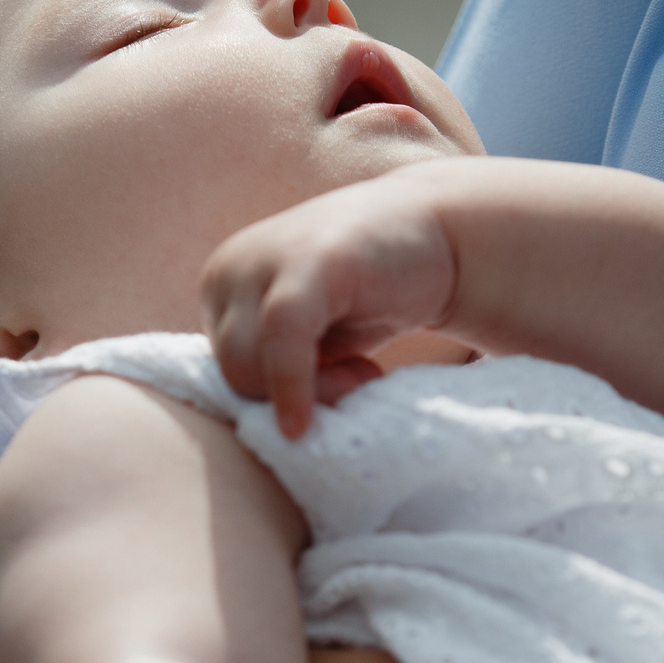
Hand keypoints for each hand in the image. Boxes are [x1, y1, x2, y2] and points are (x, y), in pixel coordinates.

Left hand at [203, 174, 459, 436]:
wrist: (442, 233)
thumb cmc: (375, 293)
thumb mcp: (316, 341)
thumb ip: (279, 373)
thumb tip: (264, 428)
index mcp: (222, 292)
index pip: (221, 373)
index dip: (276, 401)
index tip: (336, 391)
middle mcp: (228, 270)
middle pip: (230, 372)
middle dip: (290, 397)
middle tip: (358, 379)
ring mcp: (261, 260)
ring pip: (246, 364)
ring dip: (310, 391)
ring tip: (364, 372)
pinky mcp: (304, 260)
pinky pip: (280, 334)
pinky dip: (292, 384)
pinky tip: (316, 412)